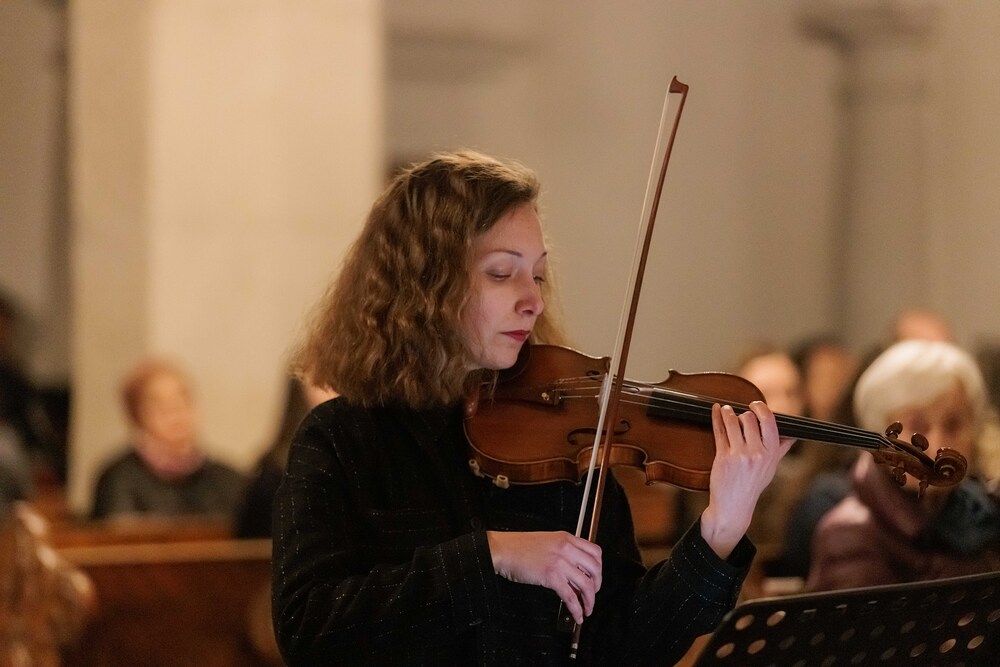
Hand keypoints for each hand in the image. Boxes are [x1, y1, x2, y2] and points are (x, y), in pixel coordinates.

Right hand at [486, 530, 601, 623]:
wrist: (502, 550)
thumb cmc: (519, 547)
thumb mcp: (547, 542)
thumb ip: (564, 551)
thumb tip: (575, 571)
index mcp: (566, 538)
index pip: (595, 552)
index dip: (599, 568)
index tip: (595, 578)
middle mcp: (566, 548)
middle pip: (595, 569)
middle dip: (597, 586)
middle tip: (592, 595)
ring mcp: (560, 562)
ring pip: (586, 584)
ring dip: (590, 601)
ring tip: (587, 609)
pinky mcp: (551, 576)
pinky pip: (571, 596)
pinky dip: (577, 609)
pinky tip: (577, 615)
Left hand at [701, 401, 793, 558]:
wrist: (734, 506)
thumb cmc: (752, 485)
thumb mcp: (771, 468)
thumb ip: (780, 450)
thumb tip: (793, 436)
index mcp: (771, 454)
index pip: (769, 422)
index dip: (761, 408)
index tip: (755, 404)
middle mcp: (757, 453)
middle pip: (749, 419)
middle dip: (743, 414)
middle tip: (739, 416)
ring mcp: (739, 455)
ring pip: (732, 422)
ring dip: (728, 413)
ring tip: (727, 411)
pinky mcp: (723, 457)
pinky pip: (719, 430)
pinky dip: (717, 417)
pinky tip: (716, 410)